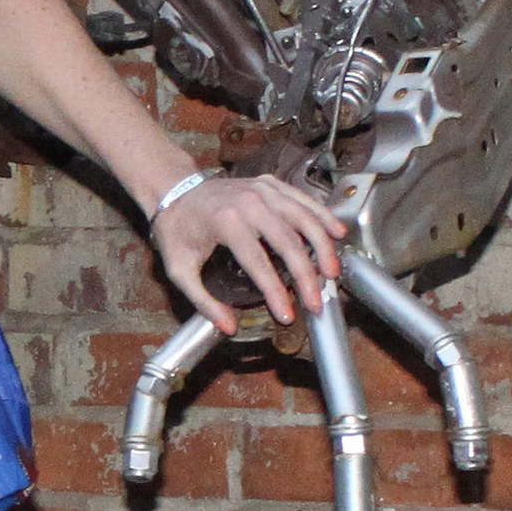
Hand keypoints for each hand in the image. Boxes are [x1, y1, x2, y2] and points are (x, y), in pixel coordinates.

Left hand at [148, 171, 343, 331]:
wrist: (174, 190)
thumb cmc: (177, 230)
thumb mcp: (179, 269)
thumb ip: (203, 300)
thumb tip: (229, 326)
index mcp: (226, 222)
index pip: (258, 263)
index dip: (276, 292)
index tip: (287, 314)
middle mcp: (248, 203)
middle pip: (288, 243)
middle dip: (306, 276)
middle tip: (316, 302)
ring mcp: (262, 190)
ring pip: (303, 218)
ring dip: (322, 246)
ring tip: (332, 273)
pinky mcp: (270, 184)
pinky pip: (303, 199)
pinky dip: (323, 216)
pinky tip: (337, 233)